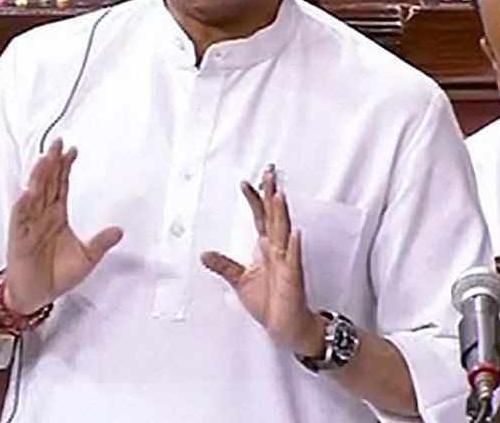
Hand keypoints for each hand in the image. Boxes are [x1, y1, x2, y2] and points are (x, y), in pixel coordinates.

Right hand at [2, 139, 122, 313]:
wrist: (36, 296)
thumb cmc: (56, 275)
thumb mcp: (87, 258)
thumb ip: (101, 242)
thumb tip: (119, 230)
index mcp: (57, 216)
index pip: (61, 185)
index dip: (65, 167)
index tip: (72, 150)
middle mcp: (42, 216)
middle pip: (46, 183)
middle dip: (51, 163)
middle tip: (57, 144)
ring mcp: (29, 225)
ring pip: (33, 195)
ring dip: (37, 177)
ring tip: (44, 160)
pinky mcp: (19, 238)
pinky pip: (20, 218)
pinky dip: (23, 205)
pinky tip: (28, 192)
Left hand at [201, 166, 324, 357]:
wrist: (286, 326)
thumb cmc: (271, 303)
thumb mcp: (240, 281)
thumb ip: (224, 265)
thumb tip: (205, 254)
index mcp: (268, 249)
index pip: (260, 218)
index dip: (254, 200)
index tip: (246, 182)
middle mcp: (278, 251)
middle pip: (274, 217)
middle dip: (271, 195)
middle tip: (269, 173)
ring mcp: (287, 263)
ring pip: (284, 233)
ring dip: (281, 214)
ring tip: (279, 195)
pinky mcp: (292, 278)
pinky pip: (293, 260)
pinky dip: (294, 247)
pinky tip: (295, 234)